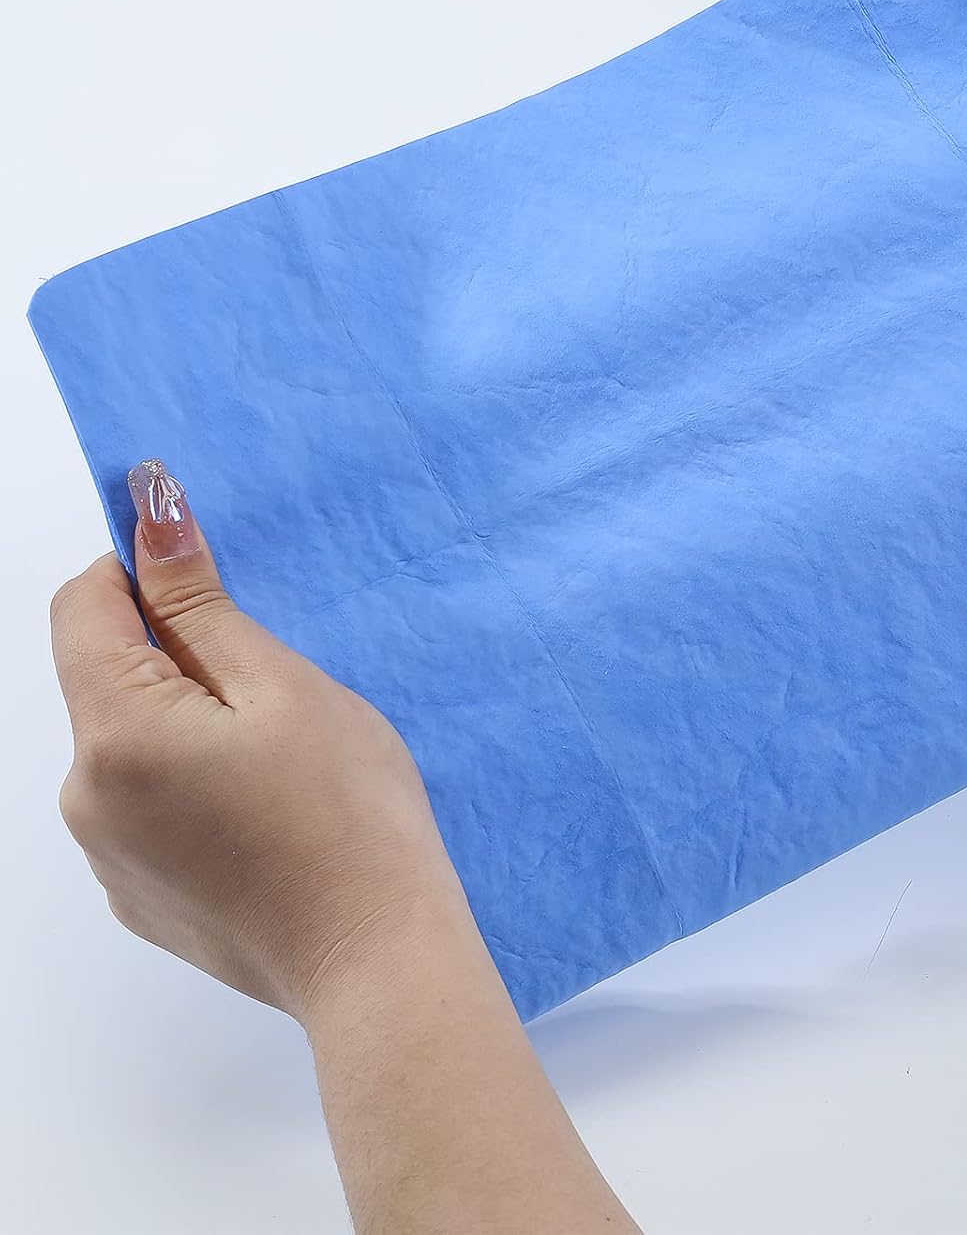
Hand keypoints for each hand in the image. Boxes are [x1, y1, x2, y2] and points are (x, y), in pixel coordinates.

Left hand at [50, 460, 642, 1229]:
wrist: (376, 958)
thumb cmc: (347, 816)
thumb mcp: (282, 685)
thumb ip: (199, 603)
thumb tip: (149, 516)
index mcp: (114, 733)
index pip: (82, 604)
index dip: (139, 568)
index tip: (207, 570)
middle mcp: (84, 799)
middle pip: (108, 676)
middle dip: (181, 656)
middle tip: (281, 686)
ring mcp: (108, 858)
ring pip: (133, 741)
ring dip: (191, 722)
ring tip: (285, 759)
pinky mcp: (139, 897)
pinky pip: (148, 804)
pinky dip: (194, 784)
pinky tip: (269, 812)